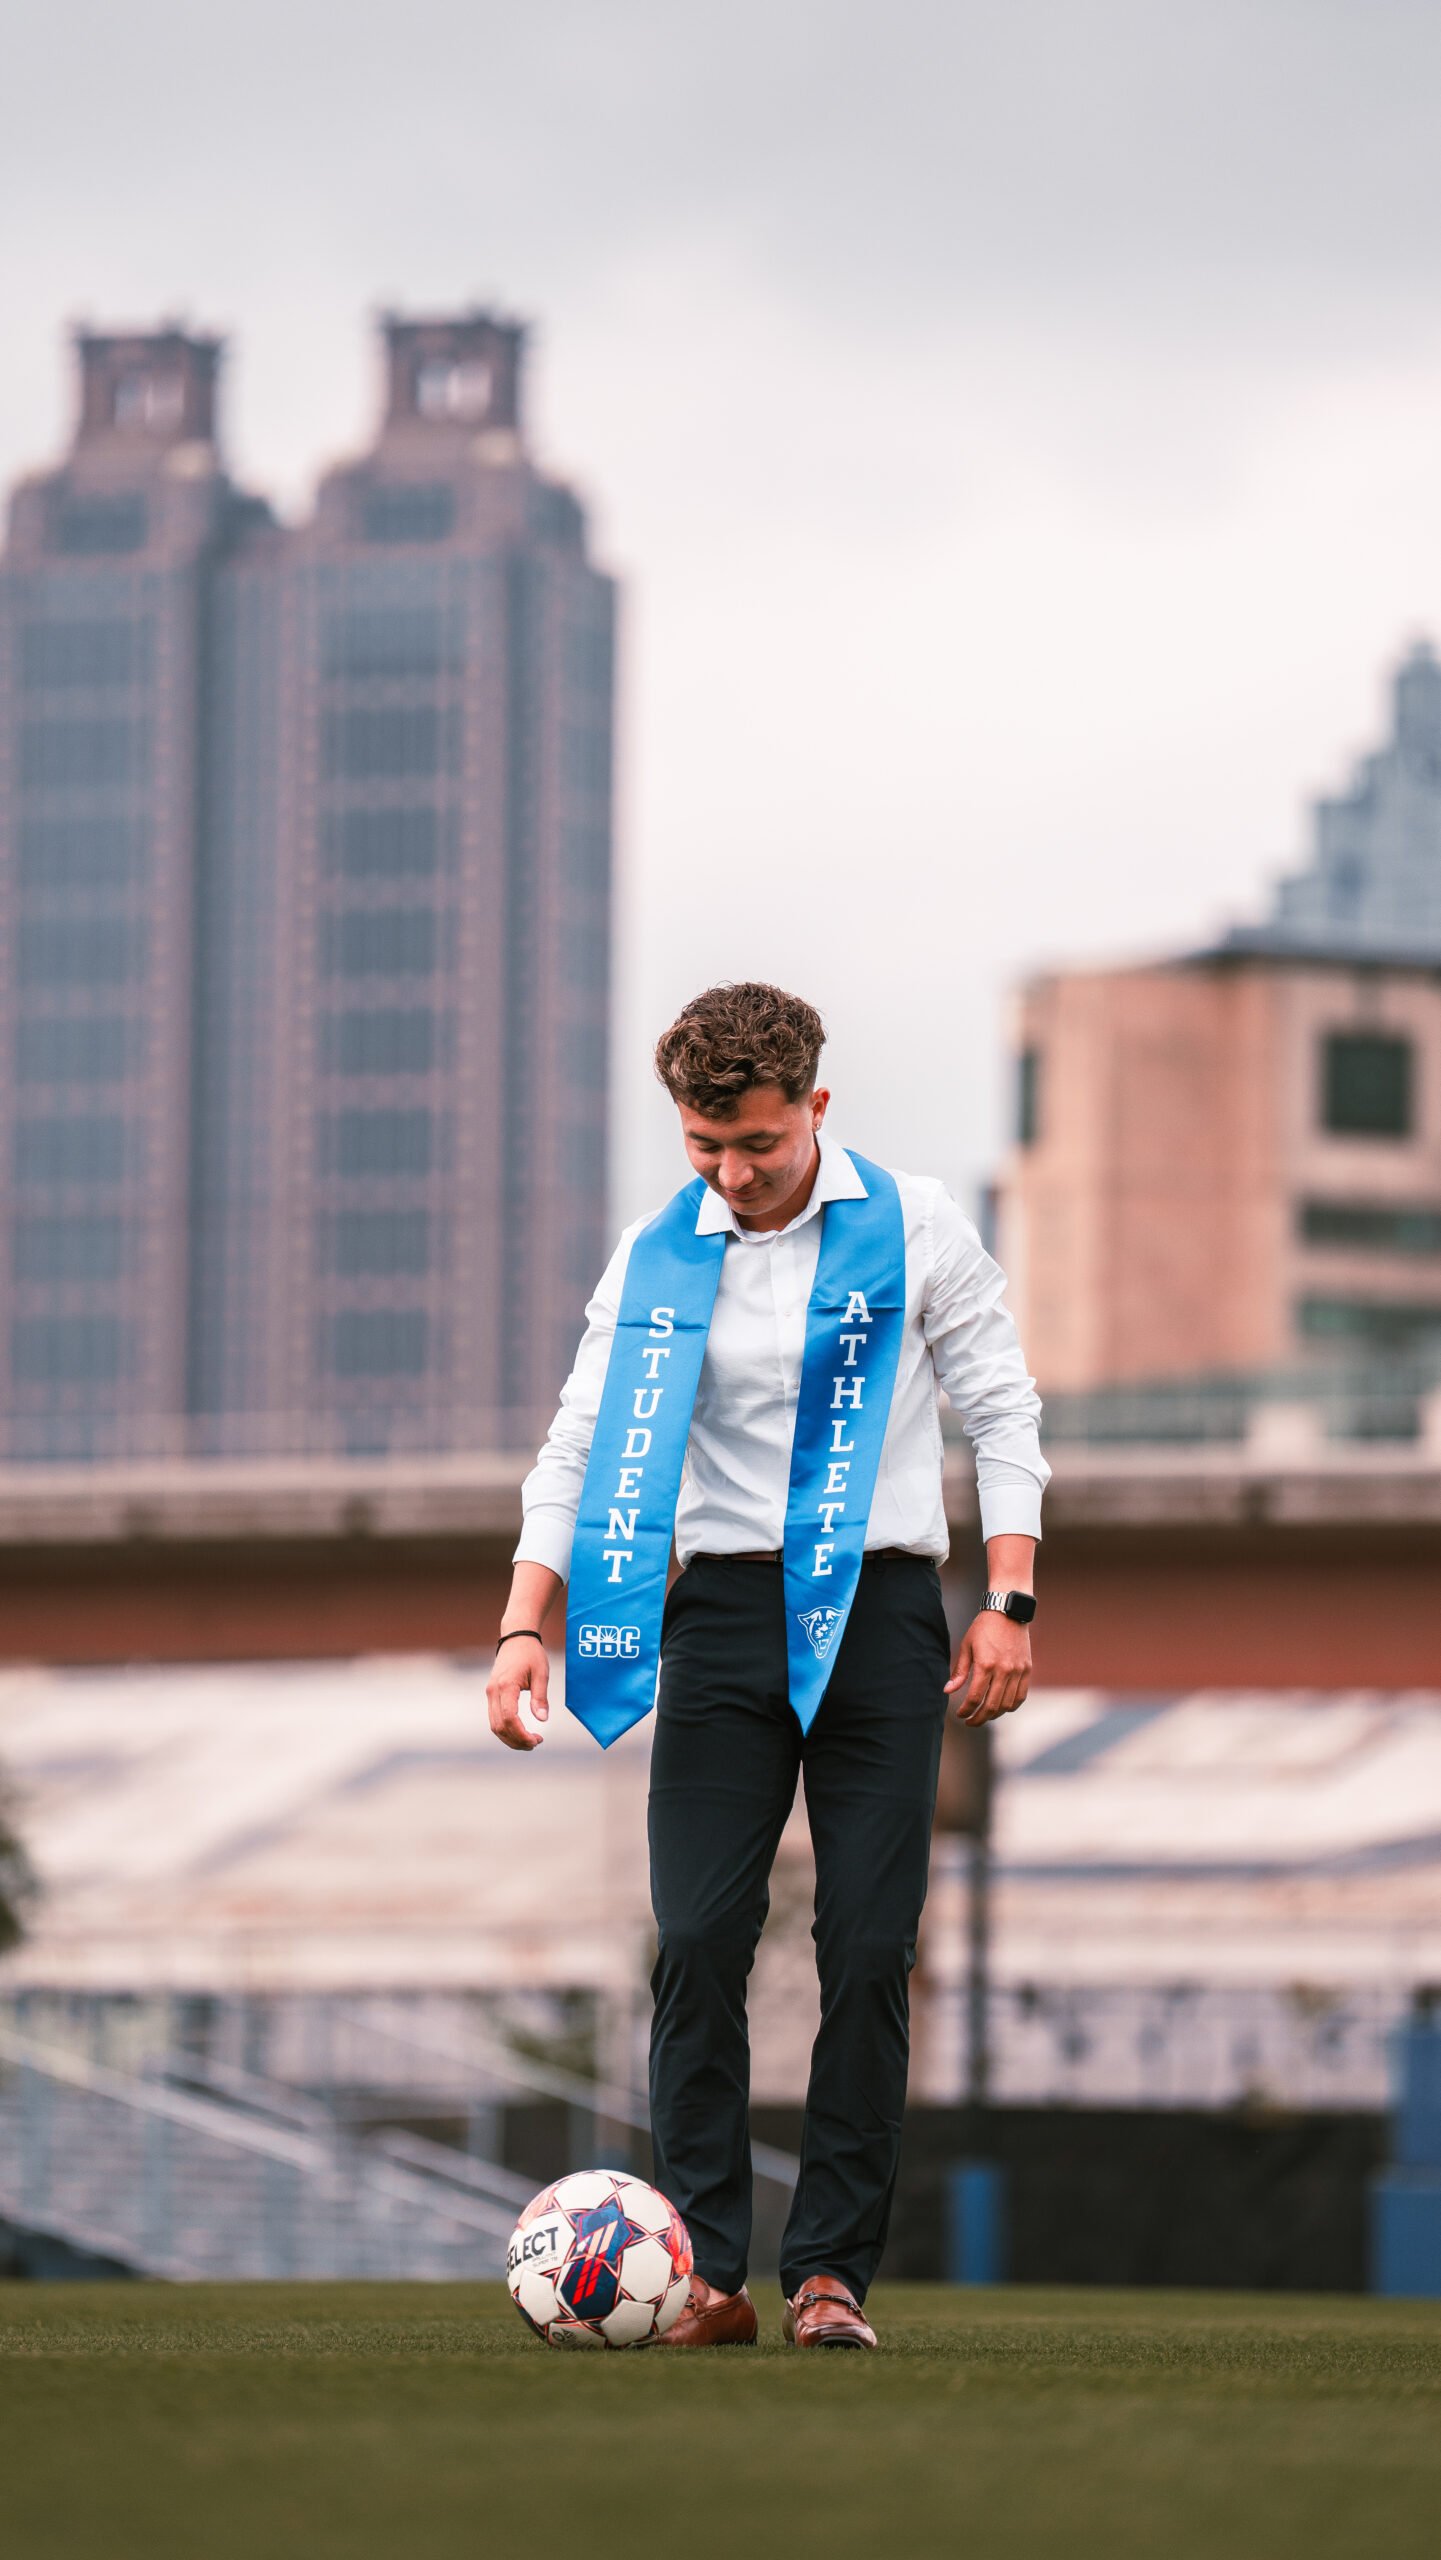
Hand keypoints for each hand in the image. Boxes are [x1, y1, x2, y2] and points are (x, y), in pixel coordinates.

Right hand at [487, 1635, 549, 1751]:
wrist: (516, 1637)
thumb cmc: (531, 1653)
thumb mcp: (541, 1673)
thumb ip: (540, 1697)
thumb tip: (542, 1720)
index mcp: (506, 1685)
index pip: (509, 1718)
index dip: (521, 1734)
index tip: (537, 1740)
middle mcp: (493, 1691)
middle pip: (499, 1726)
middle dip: (516, 1740)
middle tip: (536, 1743)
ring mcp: (490, 1693)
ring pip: (494, 1725)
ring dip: (510, 1738)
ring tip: (530, 1741)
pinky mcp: (491, 1694)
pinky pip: (494, 1718)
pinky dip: (506, 1729)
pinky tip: (520, 1732)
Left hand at [945, 1609, 1030, 1725]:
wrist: (1008, 1612)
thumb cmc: (983, 1628)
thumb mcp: (966, 1646)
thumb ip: (959, 1672)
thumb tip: (948, 1691)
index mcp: (985, 1665)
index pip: (974, 1697)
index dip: (966, 1710)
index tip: (960, 1714)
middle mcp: (1003, 1670)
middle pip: (992, 1706)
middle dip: (979, 1718)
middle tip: (970, 1722)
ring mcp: (1017, 1671)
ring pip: (1007, 1705)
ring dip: (994, 1715)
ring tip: (984, 1716)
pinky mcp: (1027, 1670)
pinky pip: (1021, 1696)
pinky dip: (1011, 1706)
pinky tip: (1001, 1707)